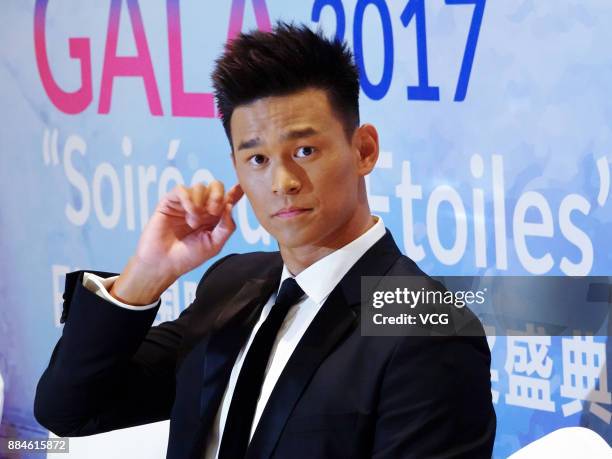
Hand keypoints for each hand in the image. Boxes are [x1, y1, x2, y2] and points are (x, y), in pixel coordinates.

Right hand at [110, 181, 242, 304]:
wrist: (163, 264)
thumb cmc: (188, 257)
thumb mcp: (214, 244)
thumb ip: (226, 226)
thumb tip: (230, 206)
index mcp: (214, 217)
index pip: (227, 199)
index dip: (236, 191)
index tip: (242, 187)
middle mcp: (202, 207)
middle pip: (215, 186)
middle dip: (218, 195)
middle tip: (213, 212)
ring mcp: (186, 203)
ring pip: (200, 186)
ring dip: (201, 203)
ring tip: (194, 222)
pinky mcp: (170, 202)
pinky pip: (182, 189)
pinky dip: (189, 199)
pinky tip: (189, 212)